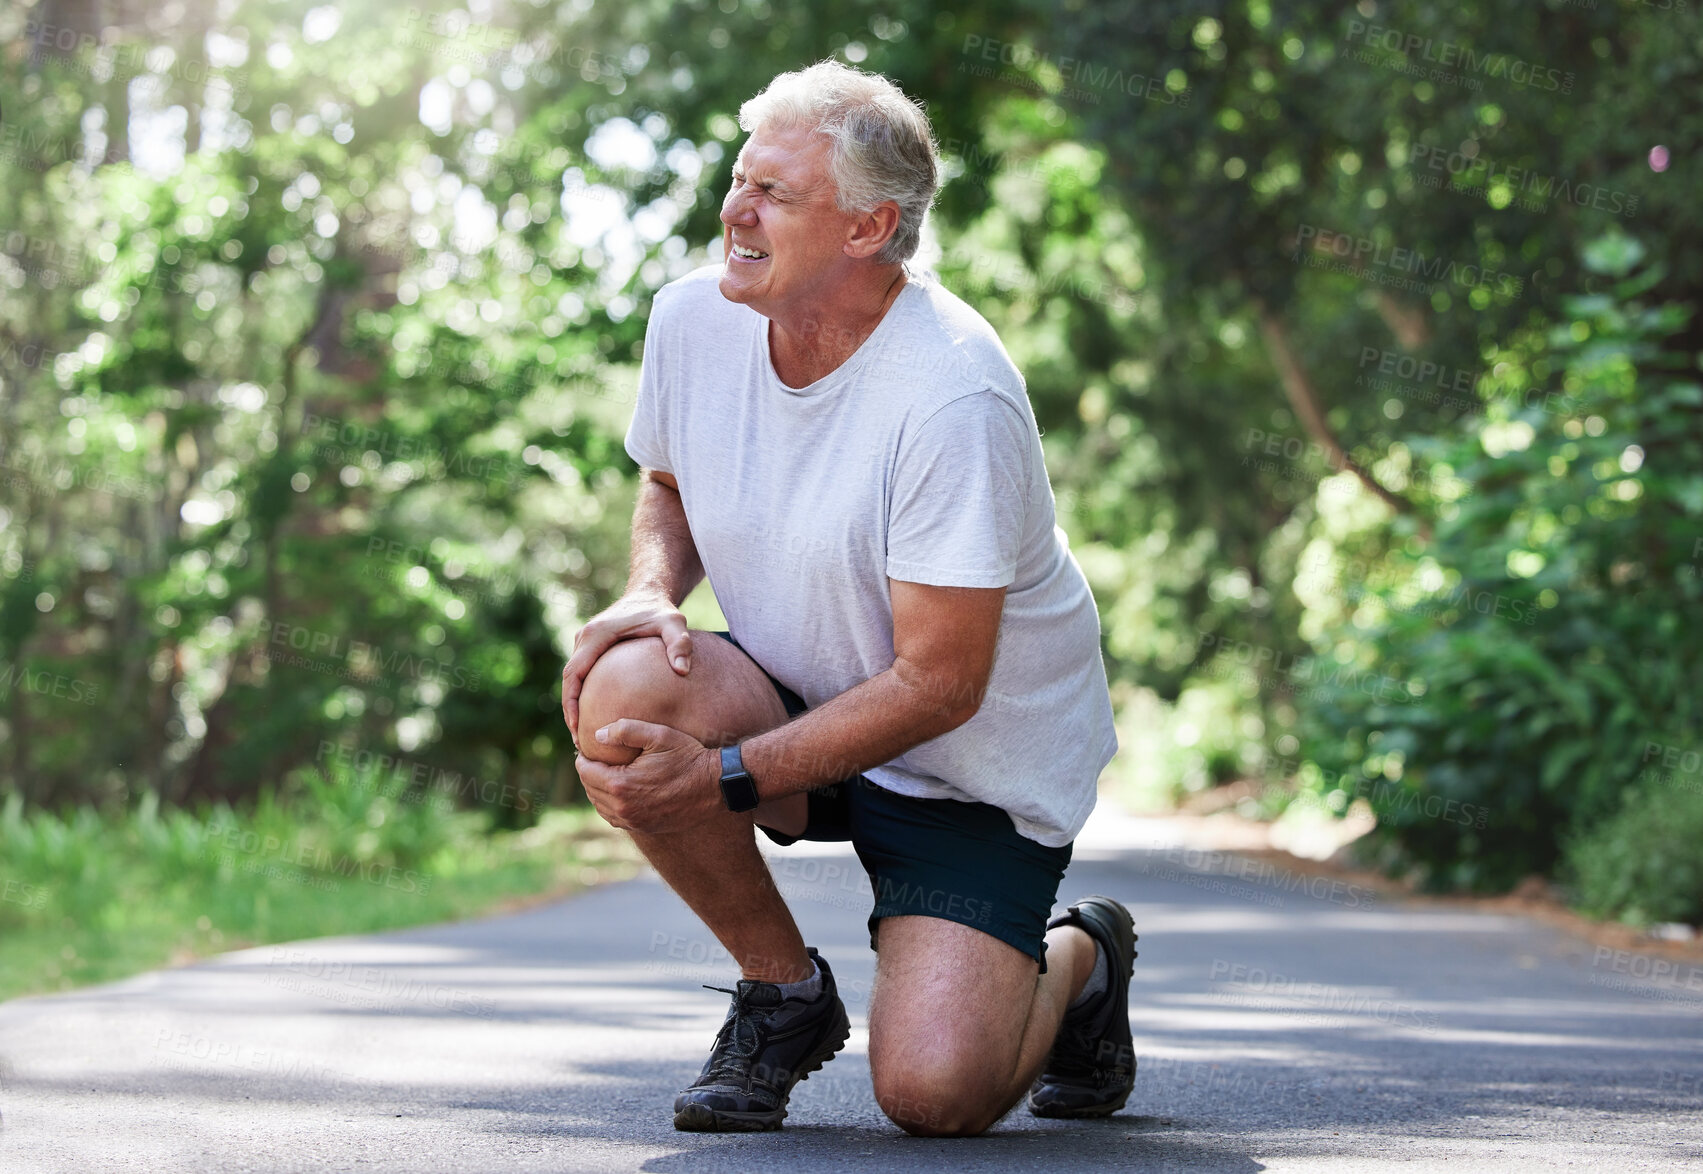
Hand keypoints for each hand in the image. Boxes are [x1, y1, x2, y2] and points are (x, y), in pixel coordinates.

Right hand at [561, 593, 692, 745]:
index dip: (571, 703)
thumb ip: (679, 644)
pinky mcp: (592, 647)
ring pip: (573, 678)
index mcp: (596, 635)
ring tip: (585, 736)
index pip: (573, 674)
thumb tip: (682, 670)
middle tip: (580, 742)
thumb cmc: (661, 609)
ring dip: (575, 705)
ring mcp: (586, 642)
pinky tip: (597, 716)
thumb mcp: (674, 624)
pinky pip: (582, 675)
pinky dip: (584, 695)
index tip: (576, 727)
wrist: (650, 592)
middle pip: (568, 680)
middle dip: (570, 711)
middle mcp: (585, 637)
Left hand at [575, 719, 725, 834]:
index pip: (586, 772)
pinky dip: (610, 806)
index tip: (586, 749)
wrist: (714, 785)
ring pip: (601, 807)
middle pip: (590, 790)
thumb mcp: (658, 735)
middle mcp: (624, 808)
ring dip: (598, 791)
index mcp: (621, 784)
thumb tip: (597, 736)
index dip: (583, 758)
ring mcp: (634, 821)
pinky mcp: (644, 828)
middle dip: (589, 774)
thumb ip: (625, 730)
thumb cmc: (687, 757)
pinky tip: (618, 793)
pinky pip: (615, 819)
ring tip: (603, 775)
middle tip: (594, 759)